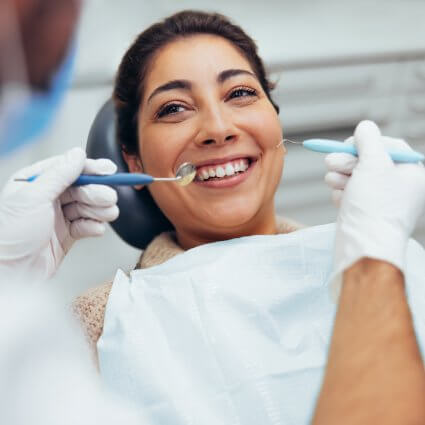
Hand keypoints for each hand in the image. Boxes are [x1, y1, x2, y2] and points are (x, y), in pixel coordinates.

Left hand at [0, 148, 118, 281]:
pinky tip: (95, 228)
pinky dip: (94, 226)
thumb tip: (77, 155)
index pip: (68, 169)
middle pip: (82, 188)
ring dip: (100, 210)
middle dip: (97, 192)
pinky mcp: (66, 235)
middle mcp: (47, 198)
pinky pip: (87, 225)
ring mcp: (58, 217)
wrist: (9, 273)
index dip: (90, 168)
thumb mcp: (33, 197)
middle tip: (108, 198)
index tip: (109, 170)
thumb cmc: (9, 236)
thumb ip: (59, 174)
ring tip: (106, 214)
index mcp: (35, 183)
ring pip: (88, 206)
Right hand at [324, 133, 412, 206]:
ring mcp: (380, 202)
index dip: (367, 142)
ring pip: (356, 178)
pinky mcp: (363, 213)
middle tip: (331, 161)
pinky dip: (341, 194)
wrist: (363, 244)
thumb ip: (369, 140)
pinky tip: (341, 199)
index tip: (349, 144)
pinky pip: (350, 195)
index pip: (390, 147)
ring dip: (340, 176)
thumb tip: (365, 127)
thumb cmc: (375, 206)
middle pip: (369, 162)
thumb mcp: (374, 163)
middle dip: (346, 161)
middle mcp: (399, 188)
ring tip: (333, 181)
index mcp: (412, 174)